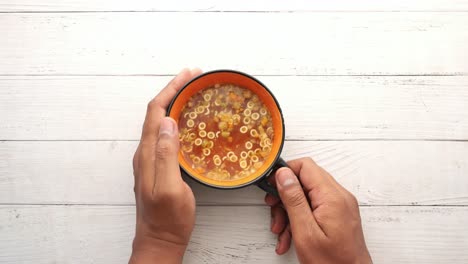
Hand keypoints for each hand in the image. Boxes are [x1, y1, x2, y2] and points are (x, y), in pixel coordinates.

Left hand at [130, 68, 201, 263]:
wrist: (160, 240)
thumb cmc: (167, 219)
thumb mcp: (169, 187)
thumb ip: (166, 155)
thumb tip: (167, 122)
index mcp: (147, 153)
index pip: (156, 111)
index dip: (171, 89)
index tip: (189, 75)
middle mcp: (145, 152)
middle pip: (156, 112)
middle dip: (174, 90)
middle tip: (194, 78)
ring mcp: (151, 159)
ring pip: (160, 122)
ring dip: (175, 103)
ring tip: (192, 93)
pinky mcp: (158, 166)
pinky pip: (165, 135)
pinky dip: (177, 120)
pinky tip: (188, 123)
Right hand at [265, 158, 371, 263]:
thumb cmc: (332, 263)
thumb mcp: (305, 231)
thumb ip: (294, 199)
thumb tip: (284, 174)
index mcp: (332, 197)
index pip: (306, 166)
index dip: (285, 172)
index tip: (270, 186)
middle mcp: (339, 197)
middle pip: (304, 180)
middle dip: (285, 196)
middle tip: (274, 212)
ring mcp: (340, 206)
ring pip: (306, 195)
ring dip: (289, 211)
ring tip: (281, 231)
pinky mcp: (337, 215)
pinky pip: (313, 207)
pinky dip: (299, 218)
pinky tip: (290, 237)